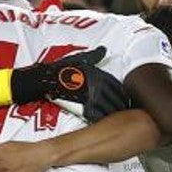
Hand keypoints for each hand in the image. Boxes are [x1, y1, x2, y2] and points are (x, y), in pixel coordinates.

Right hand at [11, 48, 131, 121]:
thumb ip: (95, 56)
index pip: (119, 88)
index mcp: (101, 75)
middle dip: (121, 107)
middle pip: (117, 100)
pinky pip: (100, 117)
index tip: (125, 101)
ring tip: (116, 119)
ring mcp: (93, 98)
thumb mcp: (80, 58)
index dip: (123, 96)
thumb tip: (104, 49)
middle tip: (123, 113)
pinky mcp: (85, 109)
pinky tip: (105, 122)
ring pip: (110, 110)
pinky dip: (104, 120)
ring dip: (114, 115)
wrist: (46, 79)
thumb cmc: (62, 68)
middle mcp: (100, 86)